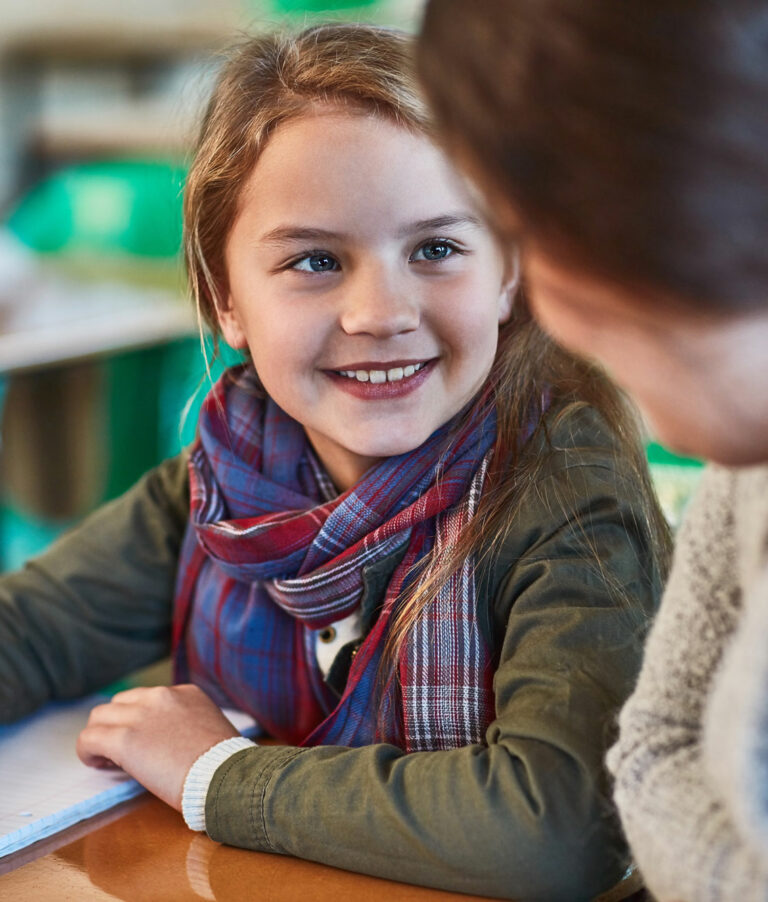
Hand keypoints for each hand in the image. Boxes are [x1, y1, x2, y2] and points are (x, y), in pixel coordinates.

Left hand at [77, 684, 240, 810]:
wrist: (225, 775)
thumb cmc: (223, 763)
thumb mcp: (208, 727)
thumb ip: (186, 723)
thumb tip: (164, 740)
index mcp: (184, 692)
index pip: (146, 698)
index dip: (138, 720)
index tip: (142, 742)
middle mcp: (161, 696)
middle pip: (119, 702)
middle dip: (115, 724)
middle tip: (120, 751)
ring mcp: (141, 715)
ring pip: (100, 715)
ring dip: (100, 735)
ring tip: (108, 759)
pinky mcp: (124, 739)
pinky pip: (89, 738)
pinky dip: (88, 751)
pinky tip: (98, 764)